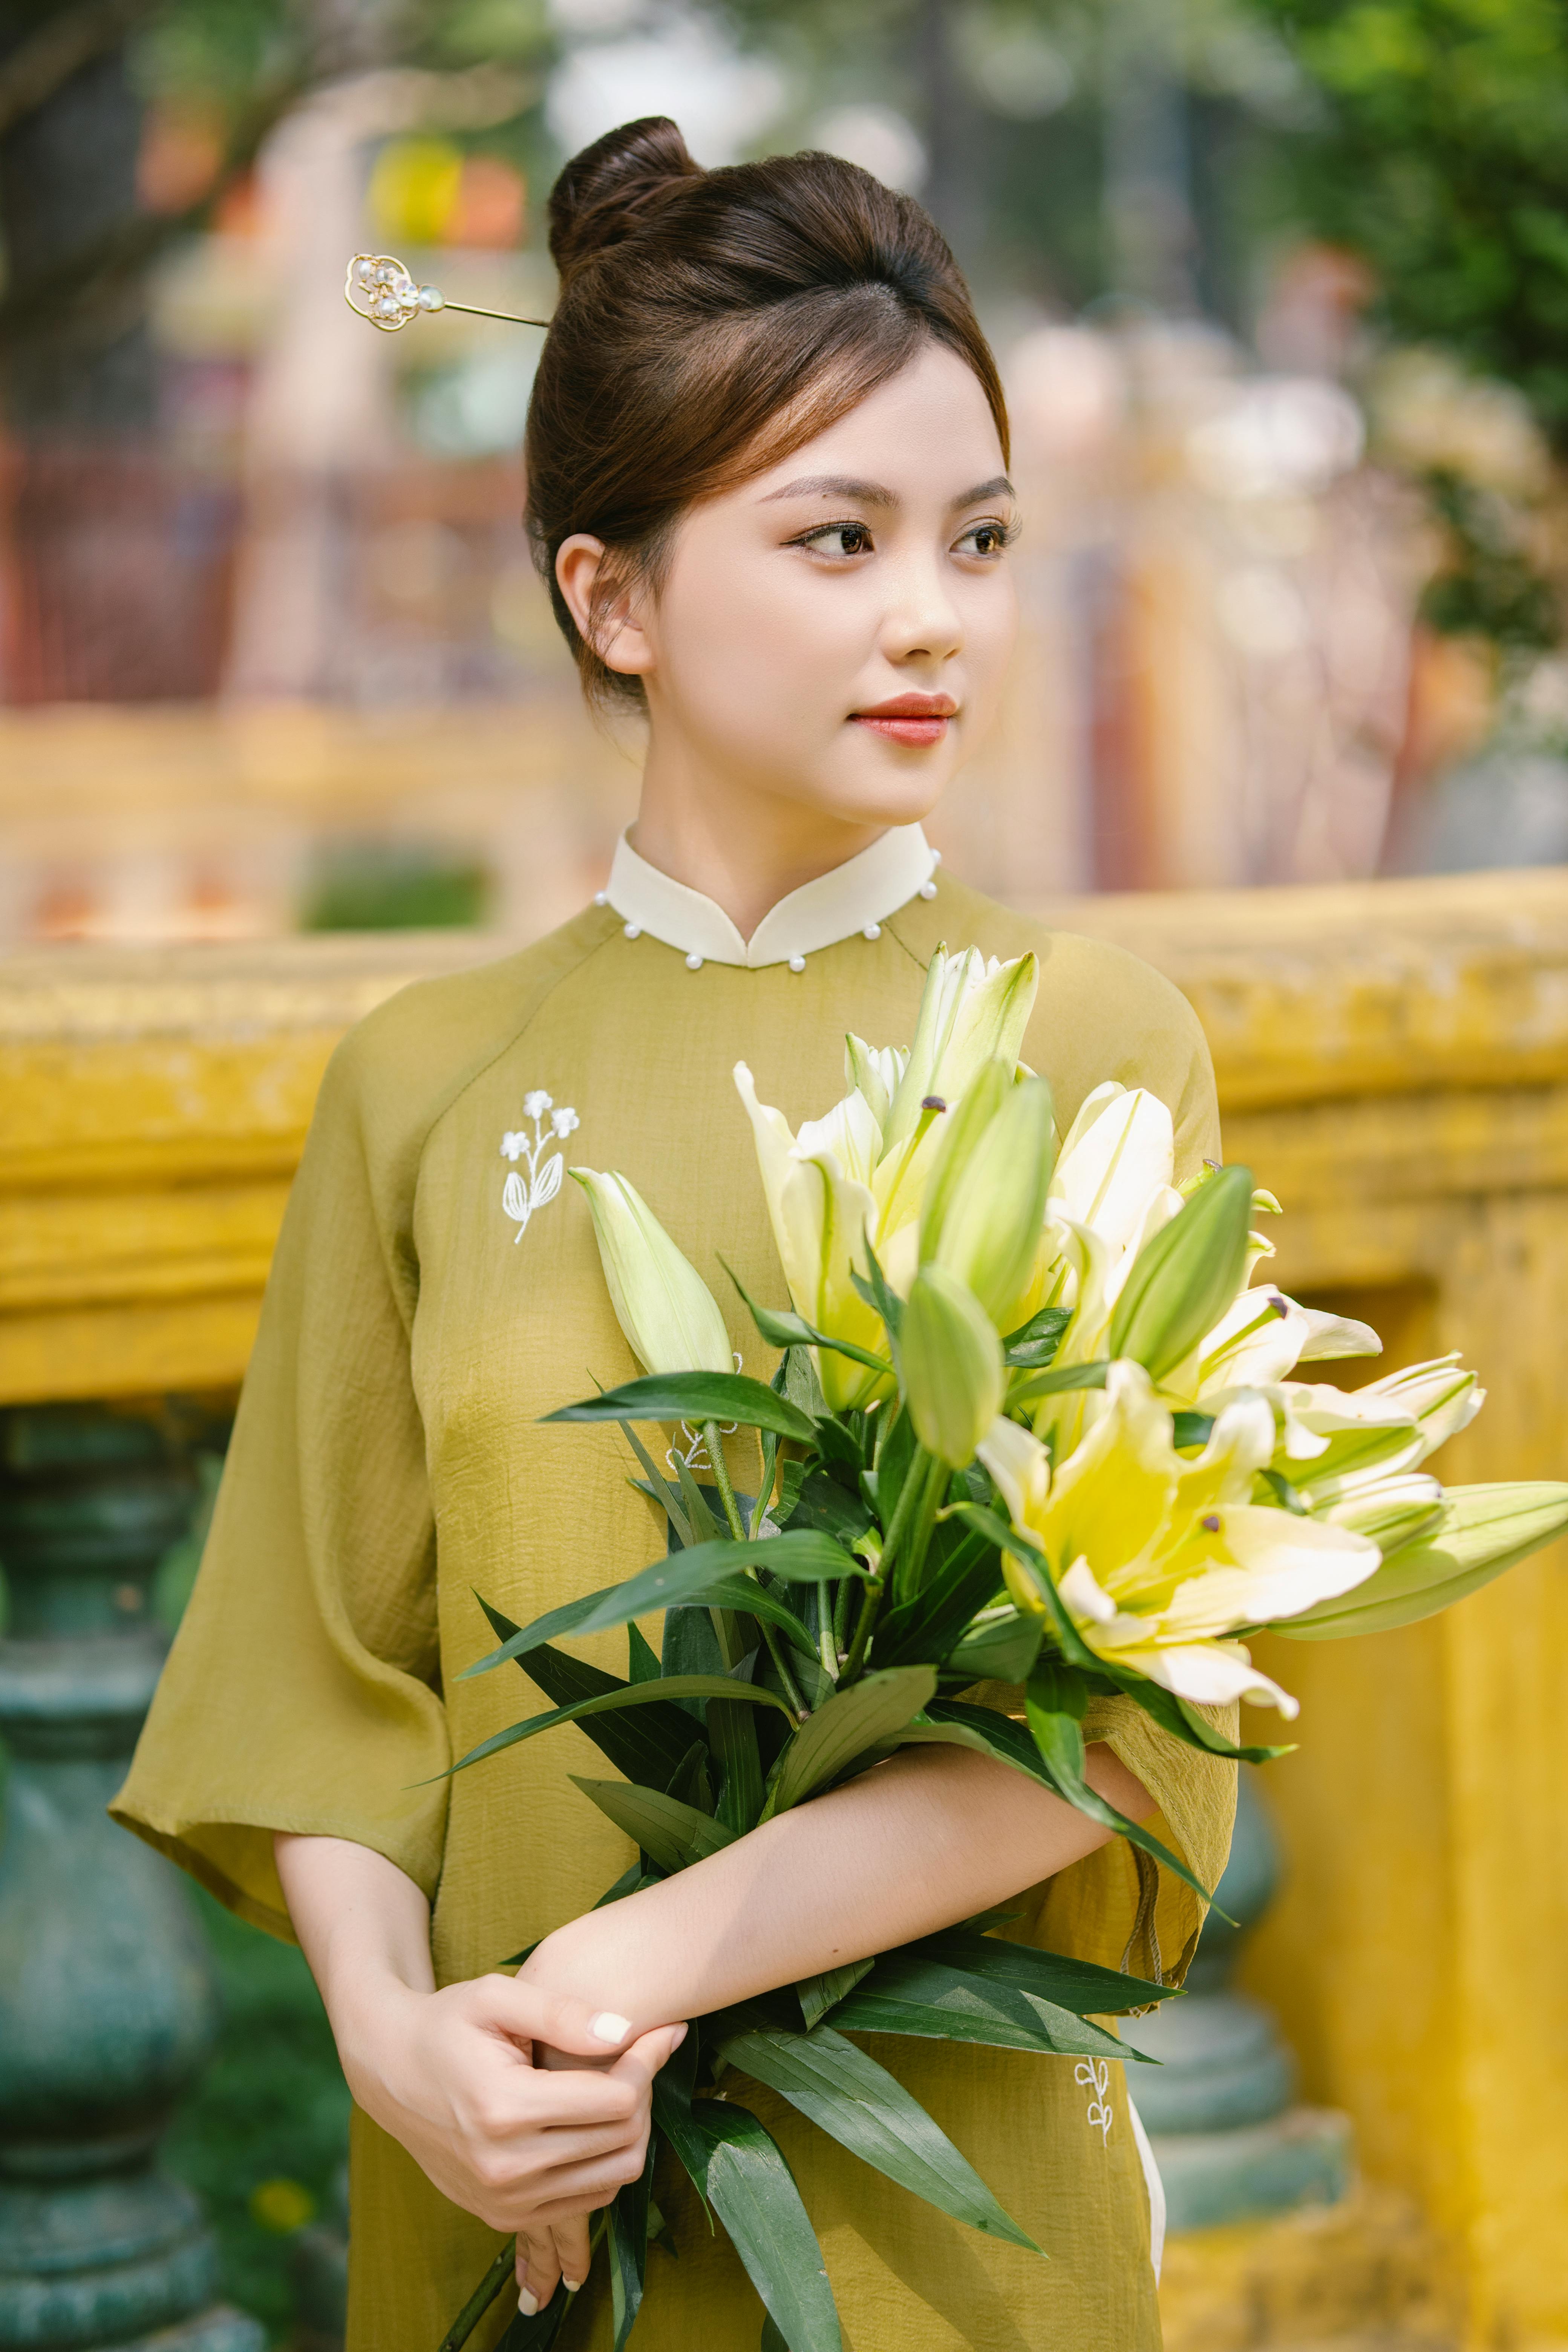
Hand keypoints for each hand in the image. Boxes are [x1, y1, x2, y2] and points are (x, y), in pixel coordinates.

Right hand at [335, 1969, 684, 2252]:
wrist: (390, 2070)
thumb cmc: (446, 2023)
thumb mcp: (497, 1997)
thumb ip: (562, 2012)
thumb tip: (626, 2030)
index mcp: (505, 2109)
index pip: (616, 2099)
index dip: (649, 2060)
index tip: (664, 2030)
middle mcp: (505, 2168)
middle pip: (623, 2140)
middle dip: (645, 2092)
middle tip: (639, 2055)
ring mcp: (503, 2201)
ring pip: (614, 2178)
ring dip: (631, 2132)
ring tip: (618, 2085)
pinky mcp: (502, 2217)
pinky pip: (586, 2201)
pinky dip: (604, 2163)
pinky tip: (593, 2121)